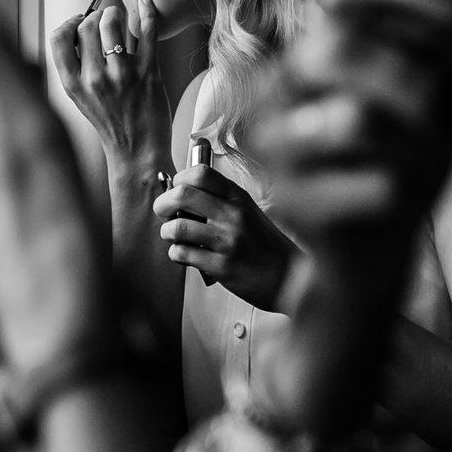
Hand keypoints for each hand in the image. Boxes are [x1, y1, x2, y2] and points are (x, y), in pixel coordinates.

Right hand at [49, 0, 171, 170]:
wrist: (137, 152)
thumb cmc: (110, 122)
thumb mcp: (80, 99)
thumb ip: (75, 68)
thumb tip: (76, 29)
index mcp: (73, 85)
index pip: (58, 39)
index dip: (68, 23)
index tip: (78, 22)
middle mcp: (95, 79)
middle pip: (86, 27)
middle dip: (95, 16)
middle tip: (104, 19)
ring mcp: (122, 75)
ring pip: (112, 24)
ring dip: (115, 14)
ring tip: (120, 18)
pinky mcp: (148, 73)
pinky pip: (147, 33)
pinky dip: (147, 12)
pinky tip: (145, 3)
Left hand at [153, 164, 299, 309]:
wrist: (289, 277)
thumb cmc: (265, 246)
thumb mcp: (249, 212)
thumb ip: (220, 201)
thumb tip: (180, 194)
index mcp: (238, 198)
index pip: (200, 173)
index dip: (179, 179)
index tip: (176, 189)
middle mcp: (233, 215)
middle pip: (182, 195)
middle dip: (163, 204)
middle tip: (164, 212)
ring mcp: (227, 241)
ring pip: (177, 227)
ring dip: (167, 232)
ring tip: (174, 237)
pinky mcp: (221, 266)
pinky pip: (182, 254)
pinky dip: (176, 254)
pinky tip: (185, 255)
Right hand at [247, 0, 451, 296]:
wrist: (371, 251)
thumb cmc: (405, 156)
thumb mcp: (433, 85)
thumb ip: (441, 33)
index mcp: (320, 40)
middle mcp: (283, 81)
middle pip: (337, 46)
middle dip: (409, 74)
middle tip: (440, 102)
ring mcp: (275, 142)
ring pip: (354, 119)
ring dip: (412, 138)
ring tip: (421, 155)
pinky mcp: (289, 200)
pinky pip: (374, 185)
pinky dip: (405, 191)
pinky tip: (400, 196)